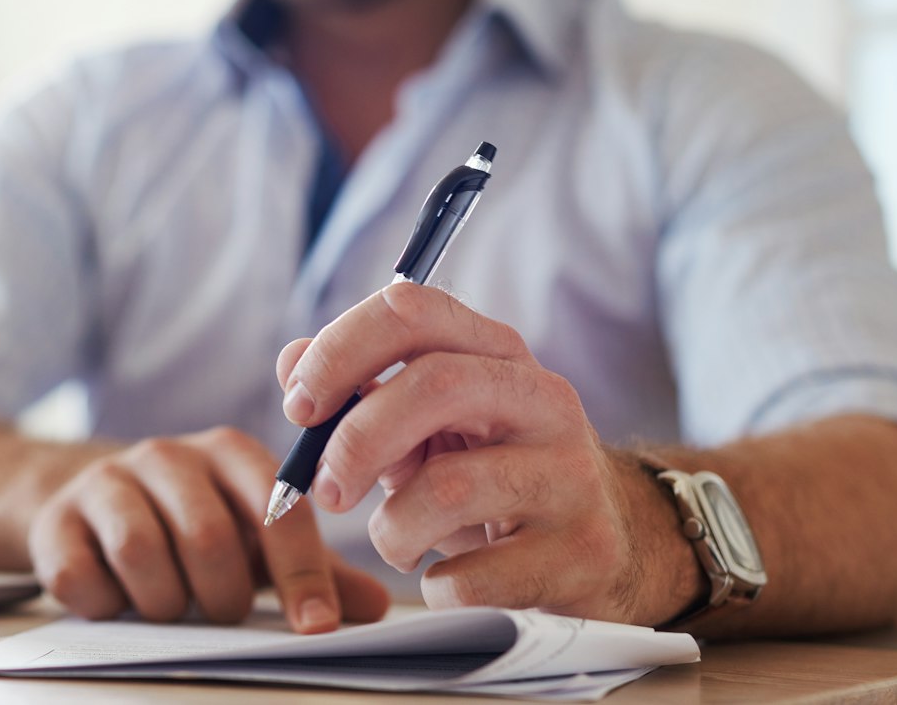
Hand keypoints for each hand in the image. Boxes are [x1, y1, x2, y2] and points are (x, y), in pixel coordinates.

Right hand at [26, 425, 391, 632]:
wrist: (89, 503)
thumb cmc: (192, 523)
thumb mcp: (256, 541)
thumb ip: (315, 571)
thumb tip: (377, 609)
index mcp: (230, 454)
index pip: (277, 509)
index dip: (301, 574)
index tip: (314, 628)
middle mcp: (167, 456)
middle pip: (207, 538)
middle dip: (223, 598)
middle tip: (222, 612)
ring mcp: (105, 481)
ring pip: (142, 554)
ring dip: (165, 603)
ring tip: (171, 606)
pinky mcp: (55, 519)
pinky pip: (82, 577)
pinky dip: (105, 605)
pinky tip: (115, 599)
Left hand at [276, 284, 694, 623]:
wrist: (606, 546)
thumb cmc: (491, 475)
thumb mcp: (428, 424)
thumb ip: (360, 388)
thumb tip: (290, 360)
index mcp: (496, 351)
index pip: (411, 309)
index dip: (339, 351)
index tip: (299, 406)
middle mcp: (542, 398)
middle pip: (433, 385)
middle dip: (355, 442)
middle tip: (324, 490)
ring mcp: (570, 474)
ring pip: (450, 487)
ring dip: (391, 528)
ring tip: (393, 540)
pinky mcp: (582, 551)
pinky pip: (476, 574)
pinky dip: (437, 586)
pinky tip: (445, 580)